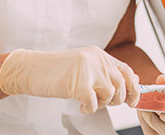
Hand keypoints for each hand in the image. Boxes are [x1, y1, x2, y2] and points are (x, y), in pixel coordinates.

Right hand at [0, 46, 139, 112]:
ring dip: (101, 103)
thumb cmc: (55, 71)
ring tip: (88, 102)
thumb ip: (105, 72)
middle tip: (103, 102)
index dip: (134, 88)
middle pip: (122, 84)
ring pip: (110, 93)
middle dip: (116, 99)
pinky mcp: (78, 83)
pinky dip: (89, 109)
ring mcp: (88, 70)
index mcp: (99, 54)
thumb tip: (131, 82)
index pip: (127, 70)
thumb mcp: (84, 66)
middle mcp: (96, 59)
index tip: (132, 101)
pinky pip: (94, 103)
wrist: (30, 69)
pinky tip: (80, 105)